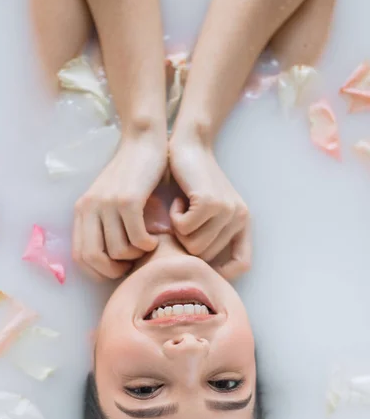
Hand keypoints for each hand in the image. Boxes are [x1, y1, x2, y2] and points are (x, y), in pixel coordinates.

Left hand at [73, 132, 167, 280]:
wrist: (142, 143)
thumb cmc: (131, 175)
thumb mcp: (108, 199)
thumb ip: (103, 223)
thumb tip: (110, 259)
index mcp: (82, 210)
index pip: (79, 256)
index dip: (97, 271)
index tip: (116, 269)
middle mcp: (90, 207)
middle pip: (93, 258)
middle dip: (113, 270)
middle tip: (131, 264)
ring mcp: (108, 203)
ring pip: (118, 250)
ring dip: (135, 256)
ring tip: (145, 246)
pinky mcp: (128, 199)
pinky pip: (136, 237)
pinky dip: (146, 245)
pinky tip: (154, 239)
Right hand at [169, 134, 250, 279]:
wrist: (189, 146)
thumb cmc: (191, 181)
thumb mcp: (206, 213)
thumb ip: (207, 236)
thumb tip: (194, 271)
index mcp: (242, 223)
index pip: (242, 264)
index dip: (220, 273)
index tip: (198, 265)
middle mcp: (240, 218)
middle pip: (207, 258)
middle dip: (187, 244)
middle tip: (181, 221)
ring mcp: (227, 210)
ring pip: (195, 247)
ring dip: (180, 232)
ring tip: (181, 210)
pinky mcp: (211, 202)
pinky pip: (186, 230)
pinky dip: (175, 219)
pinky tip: (177, 202)